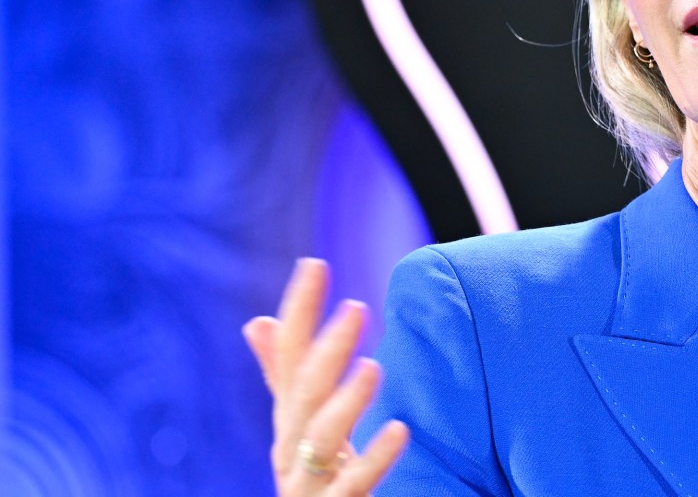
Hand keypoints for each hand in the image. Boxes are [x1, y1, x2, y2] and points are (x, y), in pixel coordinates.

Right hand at [243, 258, 409, 494]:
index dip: (299, 312)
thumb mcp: (302, 428)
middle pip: (303, 394)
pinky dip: (372, 459)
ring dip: (345, 401)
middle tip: (356, 307)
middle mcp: (289, 449)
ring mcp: (306, 484)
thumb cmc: (317, 483)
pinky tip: (399, 430)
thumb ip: (285, 379)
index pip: (288, 357)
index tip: (315, 263)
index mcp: (288, 422)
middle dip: (327, 350)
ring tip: (373, 366)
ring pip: (318, 439)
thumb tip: (257, 322)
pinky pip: (348, 487)